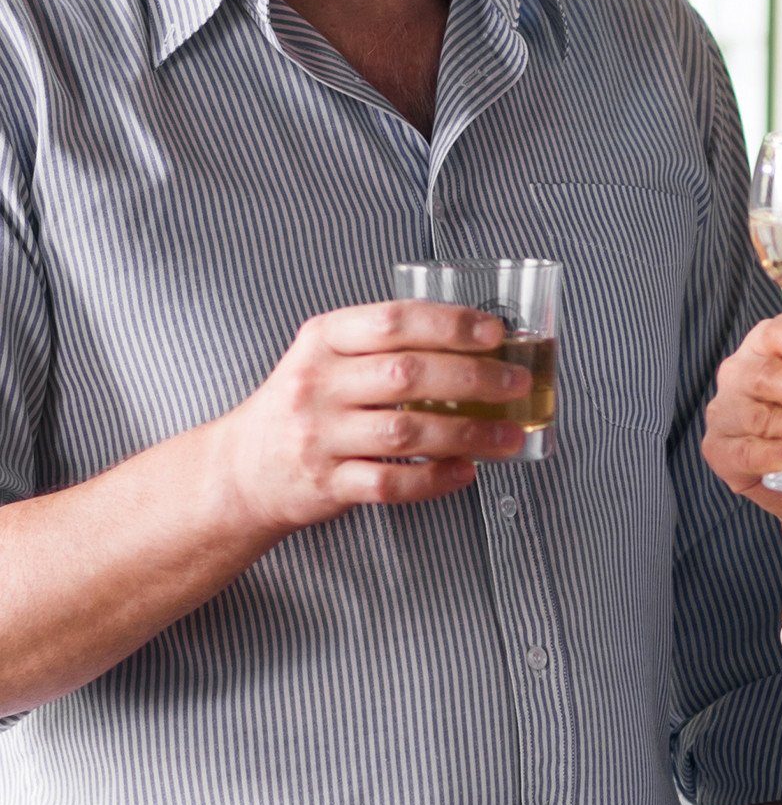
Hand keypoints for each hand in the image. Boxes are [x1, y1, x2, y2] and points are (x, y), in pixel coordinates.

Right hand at [211, 301, 527, 534]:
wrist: (242, 468)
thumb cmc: (305, 407)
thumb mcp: (328, 358)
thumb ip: (386, 347)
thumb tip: (478, 347)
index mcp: (323, 340)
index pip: (393, 321)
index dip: (450, 325)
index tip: (494, 333)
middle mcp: (317, 384)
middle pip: (408, 375)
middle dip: (474, 378)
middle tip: (515, 384)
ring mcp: (319, 436)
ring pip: (406, 432)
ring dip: (469, 434)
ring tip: (508, 436)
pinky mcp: (326, 483)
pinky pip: (391, 483)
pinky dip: (435, 479)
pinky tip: (465, 472)